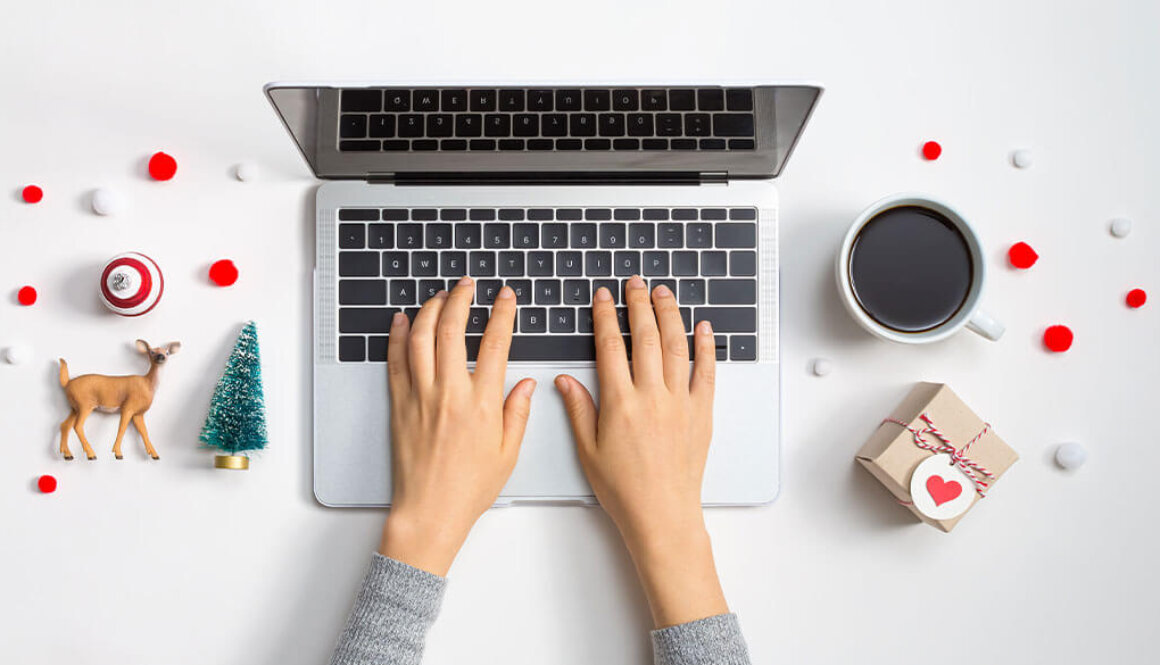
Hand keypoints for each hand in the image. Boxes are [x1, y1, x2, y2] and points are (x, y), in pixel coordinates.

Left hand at [379, 277, 534, 575]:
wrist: (429, 512)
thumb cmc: (469, 489)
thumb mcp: (508, 454)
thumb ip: (518, 413)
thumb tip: (526, 384)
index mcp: (482, 404)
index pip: (495, 345)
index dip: (501, 315)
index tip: (505, 298)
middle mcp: (450, 394)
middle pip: (453, 331)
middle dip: (461, 300)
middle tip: (467, 286)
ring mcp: (421, 397)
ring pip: (422, 339)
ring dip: (431, 310)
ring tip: (440, 297)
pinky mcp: (400, 405)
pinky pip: (396, 361)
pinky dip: (398, 336)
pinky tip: (404, 320)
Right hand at [555, 275, 726, 627]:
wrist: (662, 514)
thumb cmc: (624, 489)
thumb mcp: (588, 450)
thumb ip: (578, 410)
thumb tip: (565, 380)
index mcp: (620, 403)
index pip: (610, 347)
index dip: (605, 318)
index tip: (603, 298)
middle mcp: (652, 396)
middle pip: (645, 338)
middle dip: (639, 305)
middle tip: (635, 284)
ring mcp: (680, 402)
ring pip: (676, 347)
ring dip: (669, 315)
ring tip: (664, 293)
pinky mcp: (701, 413)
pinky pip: (706, 372)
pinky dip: (706, 347)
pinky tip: (703, 328)